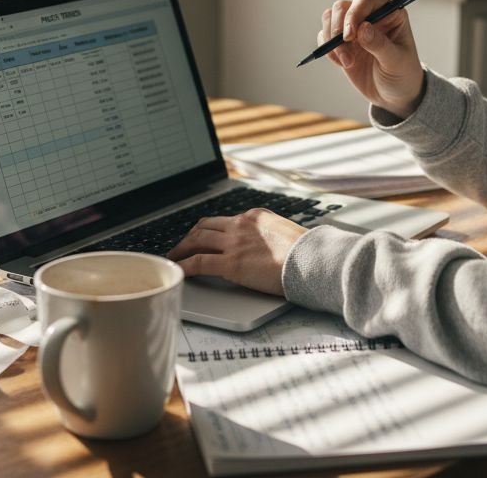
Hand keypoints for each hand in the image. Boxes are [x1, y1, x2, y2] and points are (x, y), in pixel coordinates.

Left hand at [166, 208, 306, 295]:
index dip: (209, 229)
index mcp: (256, 216)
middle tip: (182, 246)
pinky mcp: (231, 263)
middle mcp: (241, 225)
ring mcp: (234, 243)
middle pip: (205, 226)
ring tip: (174, 257)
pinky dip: (184, 265)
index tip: (203, 235)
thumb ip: (272, 237)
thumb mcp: (287, 234)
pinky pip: (198, 263)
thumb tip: (271, 248)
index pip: (225, 220)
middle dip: (190, 236)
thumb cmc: (307, 252)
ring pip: (197, 240)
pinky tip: (177, 270)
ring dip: (182, 248)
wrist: (312, 260)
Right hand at [322, 0, 424, 118]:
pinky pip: (324, 37)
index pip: (365, 0)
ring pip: (330, 19)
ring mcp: (354, 29)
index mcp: (389, 13)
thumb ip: (380, 44)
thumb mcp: (396, 61)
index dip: (354, 13)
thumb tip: (363, 28)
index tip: (350, 35)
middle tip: (345, 47)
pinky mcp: (341, 43)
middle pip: (343, 7)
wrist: (394, 95)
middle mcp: (370, 16)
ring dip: (332, 40)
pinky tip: (343, 64)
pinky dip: (328, 50)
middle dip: (338, 27)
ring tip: (348, 62)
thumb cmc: (403, 74)